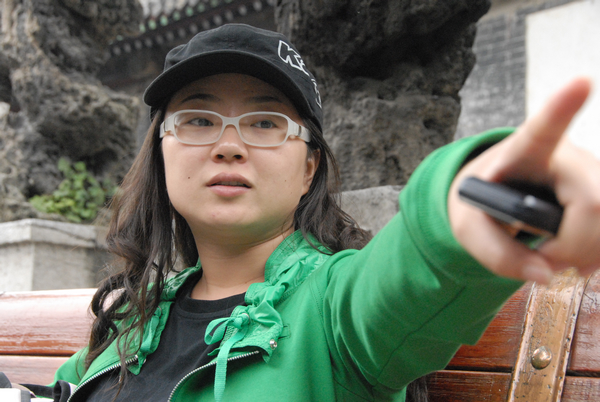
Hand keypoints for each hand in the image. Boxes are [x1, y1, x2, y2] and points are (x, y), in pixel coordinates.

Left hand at [448, 77, 599, 283]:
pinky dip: (599, 253)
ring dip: (587, 253)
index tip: (579, 82)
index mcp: (522, 152)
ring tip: (555, 256)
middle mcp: (566, 156)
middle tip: (544, 258)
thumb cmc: (482, 204)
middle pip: (595, 203)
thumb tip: (544, 274)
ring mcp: (592, 173)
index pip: (543, 129)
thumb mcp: (469, 229)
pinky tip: (581, 258)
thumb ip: (497, 254)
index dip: (562, 107)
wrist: (496, 195)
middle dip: (573, 245)